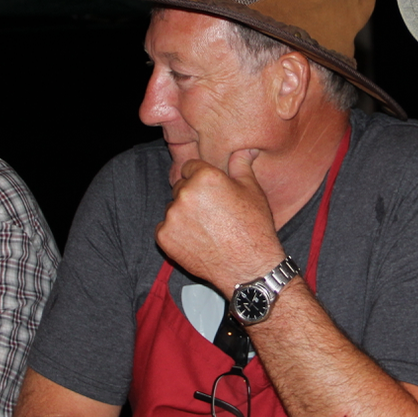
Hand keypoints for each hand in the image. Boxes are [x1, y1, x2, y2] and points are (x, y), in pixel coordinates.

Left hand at [155, 150, 284, 294]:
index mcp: (205, 177)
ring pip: (173, 208)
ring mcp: (172, 216)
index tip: (212, 193)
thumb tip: (244, 149)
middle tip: (212, 214)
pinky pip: (165, 228)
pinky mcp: (164, 237)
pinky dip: (176, 233)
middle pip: (181, 187)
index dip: (202, 179)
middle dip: (193, 197)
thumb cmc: (254, 227)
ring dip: (184, 215)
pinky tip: (197, 241)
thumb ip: (241, 165)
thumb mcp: (252, 190)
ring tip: (207, 230)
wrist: (249, 267)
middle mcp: (185, 193)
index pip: (190, 167)